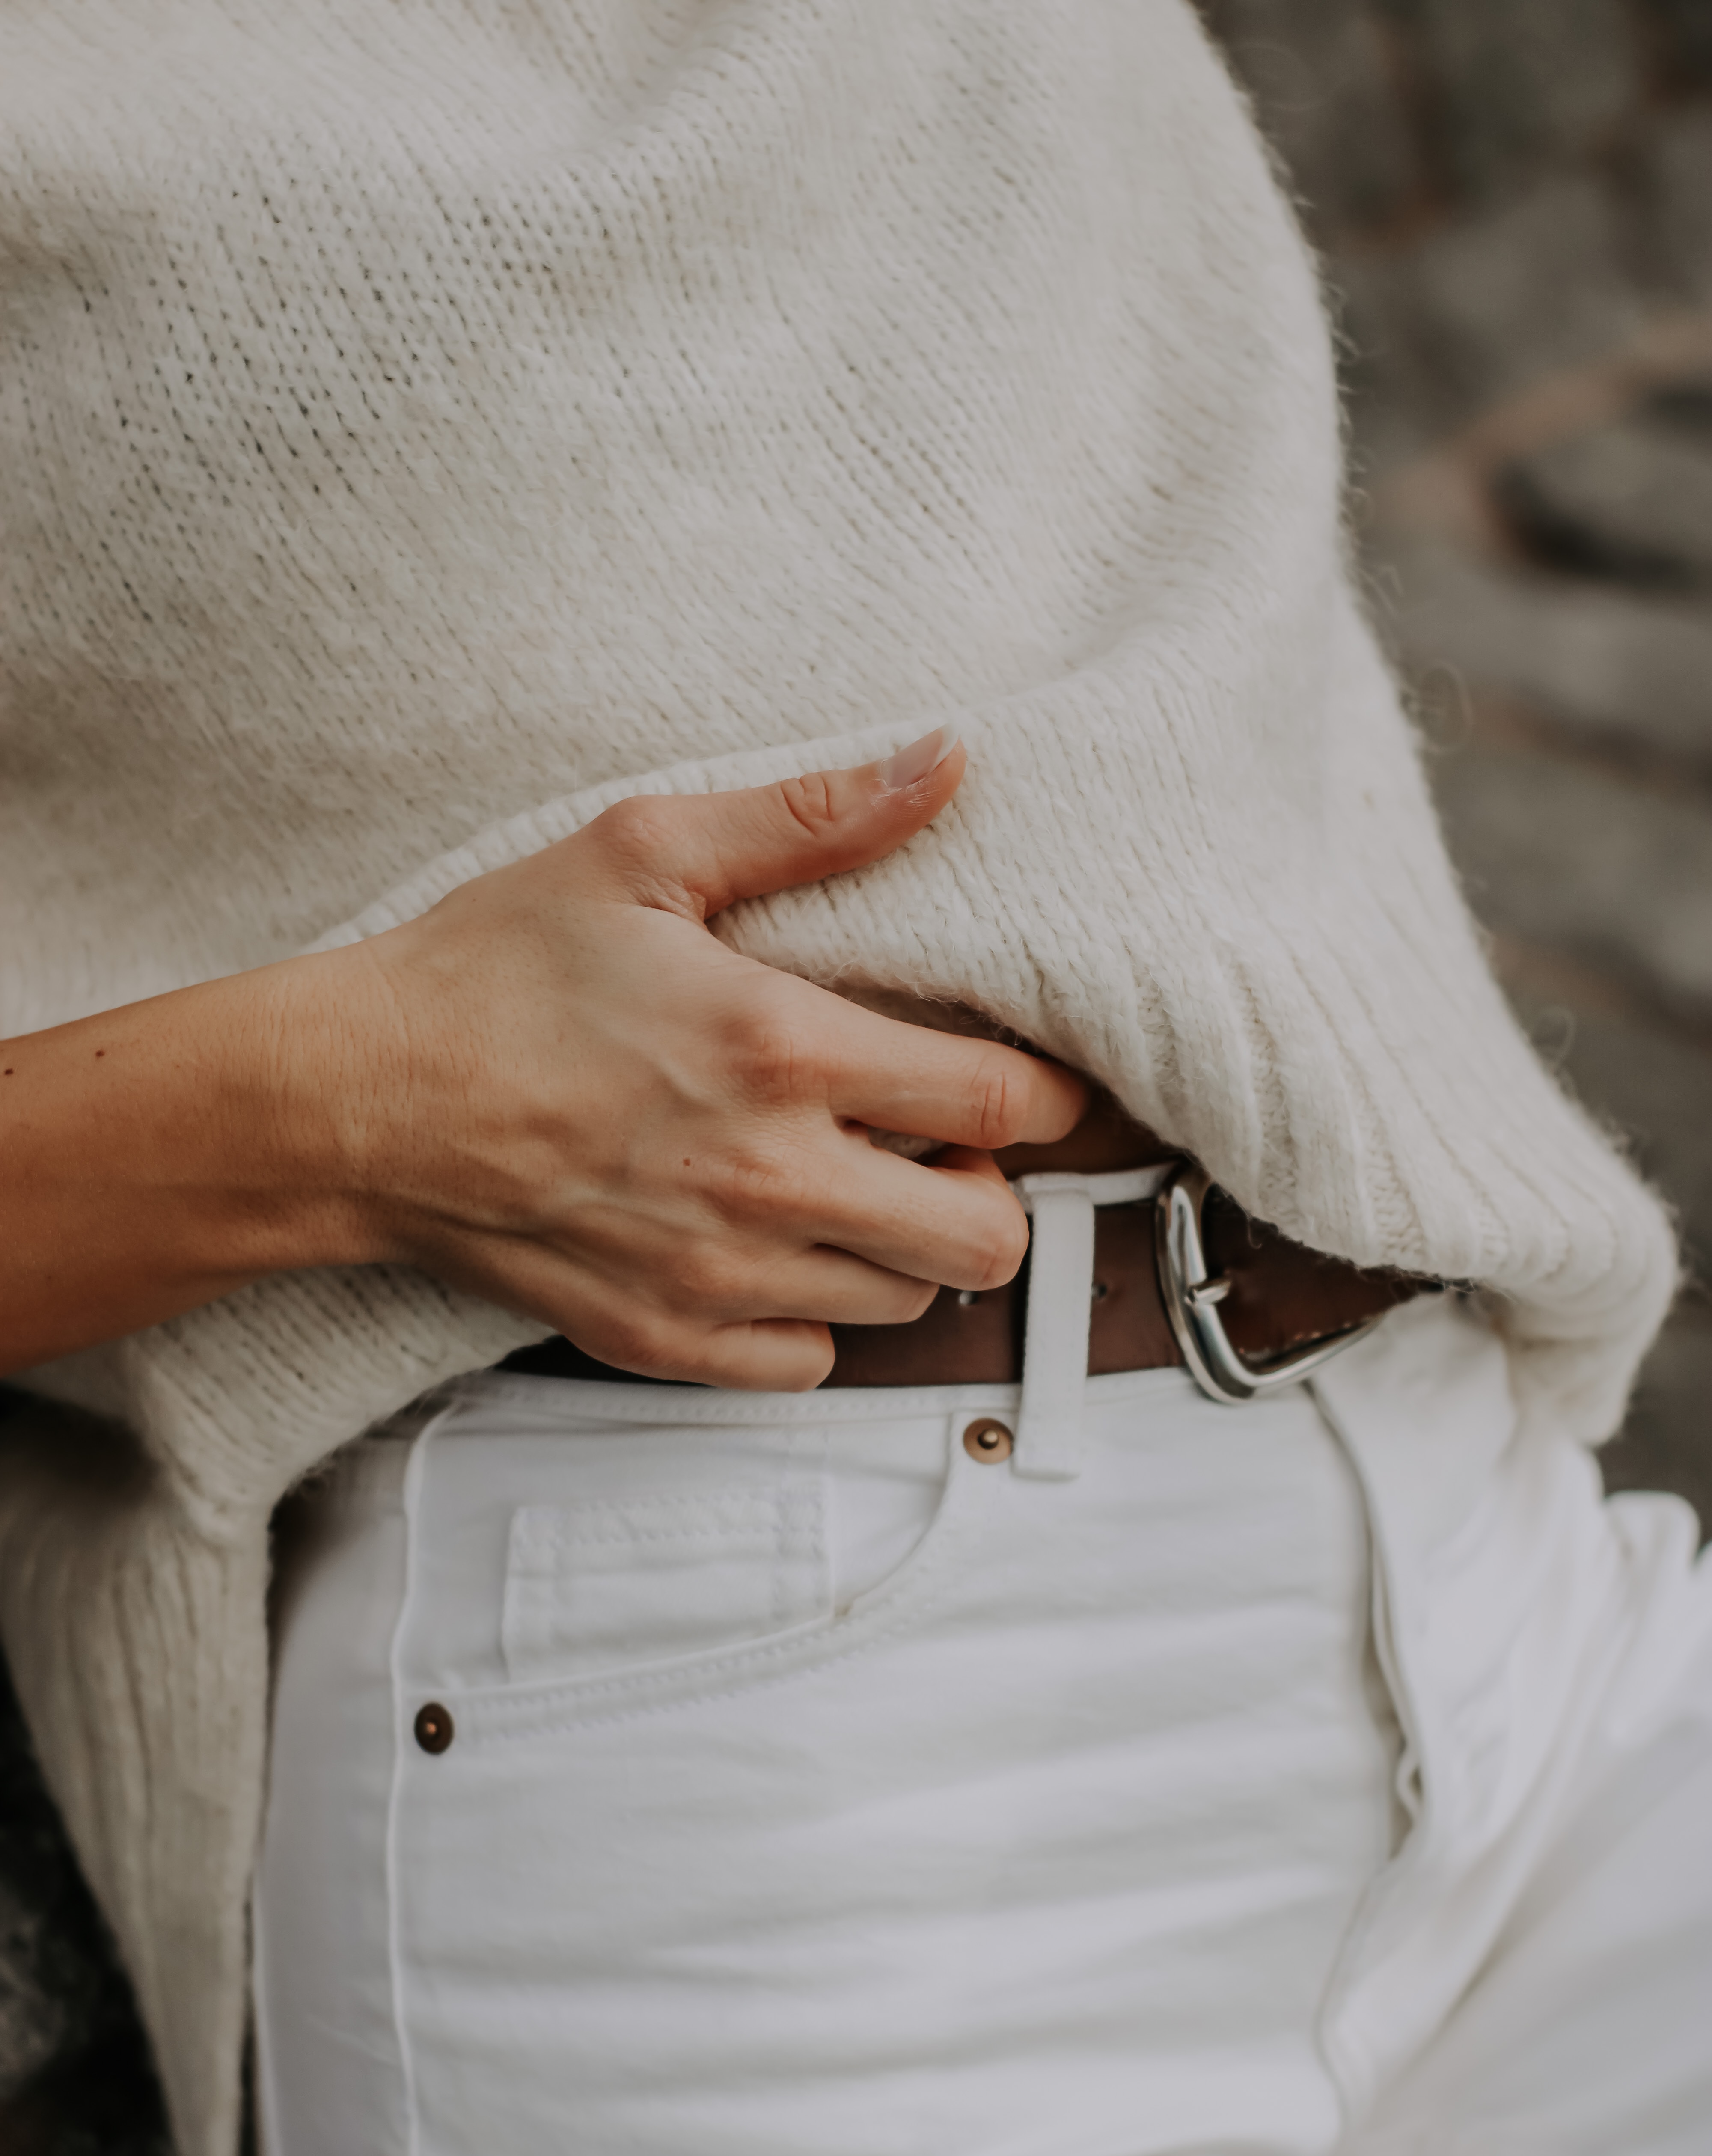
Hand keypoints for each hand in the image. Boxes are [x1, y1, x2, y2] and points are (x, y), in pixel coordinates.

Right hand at [339, 731, 1085, 1386]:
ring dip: (902, 1248)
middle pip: (985, 1238)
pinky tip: (774, 1247)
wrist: (358, 1099)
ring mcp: (718, 1276)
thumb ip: (812, 818)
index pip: (1003, 1103)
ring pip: (905, 1306)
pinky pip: (808, 1365)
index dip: (1049, 1097)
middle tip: (943, 1146)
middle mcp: (769, 1178)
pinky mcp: (664, 1338)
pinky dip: (814, 1315)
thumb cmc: (494, 969)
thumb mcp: (647, 852)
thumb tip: (943, 762)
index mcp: (783, 1049)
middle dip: (992, 1191)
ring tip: (848, 1183)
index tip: (1034, 1084)